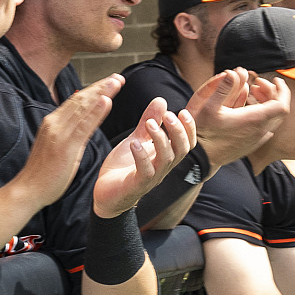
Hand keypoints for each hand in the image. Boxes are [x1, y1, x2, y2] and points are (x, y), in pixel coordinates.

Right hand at [21, 73, 121, 207]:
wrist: (28, 189)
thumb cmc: (43, 171)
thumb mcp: (55, 145)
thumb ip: (66, 131)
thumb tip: (78, 119)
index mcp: (52, 122)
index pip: (76, 100)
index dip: (94, 89)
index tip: (109, 82)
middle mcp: (54, 123)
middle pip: (81, 100)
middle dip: (101, 87)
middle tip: (118, 77)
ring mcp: (59, 134)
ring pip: (83, 108)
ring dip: (102, 93)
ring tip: (116, 83)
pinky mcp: (65, 146)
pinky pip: (84, 126)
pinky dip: (96, 112)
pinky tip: (107, 102)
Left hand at [93, 97, 198, 217]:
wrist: (105, 194)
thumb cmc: (123, 167)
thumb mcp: (137, 139)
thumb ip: (149, 121)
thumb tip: (162, 100)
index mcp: (165, 156)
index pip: (187, 143)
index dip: (189, 128)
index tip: (183, 111)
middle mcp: (162, 167)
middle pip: (182, 150)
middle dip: (178, 131)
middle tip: (168, 115)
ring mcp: (151, 177)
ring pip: (166, 159)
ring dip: (160, 139)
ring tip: (149, 123)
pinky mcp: (137, 185)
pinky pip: (146, 172)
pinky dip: (142, 156)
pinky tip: (134, 143)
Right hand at [184, 68, 289, 167]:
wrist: (200, 160)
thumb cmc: (202, 133)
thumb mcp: (208, 106)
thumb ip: (224, 87)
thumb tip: (237, 72)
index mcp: (253, 120)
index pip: (282, 104)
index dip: (282, 90)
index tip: (275, 79)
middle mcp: (259, 131)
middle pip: (279, 110)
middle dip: (273, 93)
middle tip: (258, 84)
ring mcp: (257, 140)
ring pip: (273, 119)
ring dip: (268, 104)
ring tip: (253, 93)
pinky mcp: (252, 145)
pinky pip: (266, 128)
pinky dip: (264, 115)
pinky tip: (250, 110)